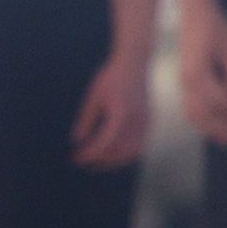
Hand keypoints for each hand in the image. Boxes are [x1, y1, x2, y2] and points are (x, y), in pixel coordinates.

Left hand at [73, 50, 155, 172]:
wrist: (135, 64)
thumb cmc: (111, 78)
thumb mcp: (93, 97)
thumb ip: (86, 120)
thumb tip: (77, 141)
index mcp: (122, 113)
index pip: (105, 142)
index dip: (91, 154)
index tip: (77, 158)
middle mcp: (137, 121)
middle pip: (120, 152)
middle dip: (100, 161)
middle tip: (82, 163)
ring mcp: (146, 123)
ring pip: (131, 152)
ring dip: (113, 161)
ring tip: (94, 163)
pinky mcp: (149, 123)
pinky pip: (138, 145)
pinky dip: (124, 154)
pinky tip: (109, 154)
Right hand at [177, 0, 226, 147]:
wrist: (195, 11)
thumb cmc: (215, 26)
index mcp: (198, 73)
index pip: (223, 103)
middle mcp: (187, 81)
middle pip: (207, 114)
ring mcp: (183, 82)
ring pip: (195, 115)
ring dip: (214, 131)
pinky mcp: (184, 82)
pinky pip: (190, 108)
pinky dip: (202, 123)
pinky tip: (214, 130)